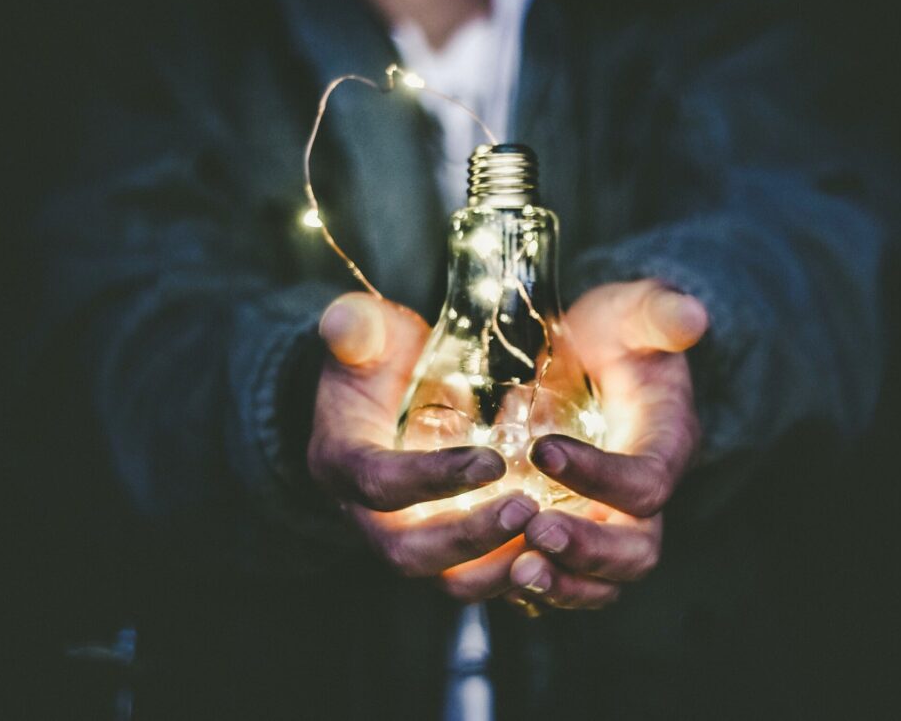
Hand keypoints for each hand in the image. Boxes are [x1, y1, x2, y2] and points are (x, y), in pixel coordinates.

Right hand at [308, 293, 538, 597]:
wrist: (383, 394)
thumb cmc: (379, 359)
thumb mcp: (367, 335)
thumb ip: (357, 328)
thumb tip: (343, 321)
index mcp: (342, 462)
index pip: (379, 483)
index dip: (432, 479)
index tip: (492, 461)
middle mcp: (366, 514)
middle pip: (408, 552)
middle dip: (469, 538)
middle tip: (527, 509)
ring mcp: (406, 537)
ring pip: (445, 579)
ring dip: (497, 567)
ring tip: (550, 538)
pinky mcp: (442, 548)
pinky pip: (475, 578)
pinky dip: (514, 573)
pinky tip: (558, 551)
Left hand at [506, 280, 707, 612]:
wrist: (595, 357)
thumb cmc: (615, 333)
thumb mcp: (634, 312)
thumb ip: (658, 313)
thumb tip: (691, 315)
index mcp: (665, 445)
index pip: (646, 482)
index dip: (600, 476)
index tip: (542, 450)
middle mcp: (643, 497)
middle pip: (636, 550)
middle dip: (588, 550)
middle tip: (535, 532)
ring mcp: (610, 521)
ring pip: (603, 581)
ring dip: (562, 584)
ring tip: (516, 571)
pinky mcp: (576, 531)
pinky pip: (565, 579)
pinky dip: (537, 587)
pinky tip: (495, 573)